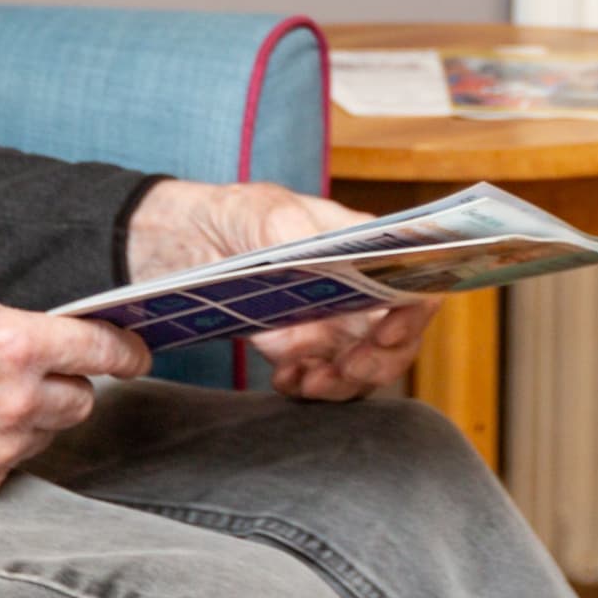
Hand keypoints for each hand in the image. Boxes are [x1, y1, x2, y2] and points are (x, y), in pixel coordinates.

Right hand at [0, 277, 149, 499]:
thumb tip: (51, 331)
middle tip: (39, 372)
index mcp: (20, 344)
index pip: (102, 352)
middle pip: (82, 400)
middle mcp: (18, 401)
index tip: (138, 356)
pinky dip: (2, 445)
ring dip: (37, 417)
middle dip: (69, 384)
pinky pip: (14, 461)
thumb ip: (17, 318)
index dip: (127, 353)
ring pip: (51, 433)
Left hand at [129, 180, 435, 401]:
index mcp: (362, 249)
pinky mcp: (298, 351)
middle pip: (397, 338)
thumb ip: (300, 233)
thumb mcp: (267, 210)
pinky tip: (285, 379)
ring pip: (363, 369)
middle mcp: (357, 291)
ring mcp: (330, 325)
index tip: (388, 332)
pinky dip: (308, 388)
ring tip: (308, 380)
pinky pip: (320, 381)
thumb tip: (332, 264)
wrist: (183, 242)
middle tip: (347, 369)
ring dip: (344, 384)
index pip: (413, 282)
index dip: (414, 312)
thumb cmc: (237, 213)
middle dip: (381, 362)